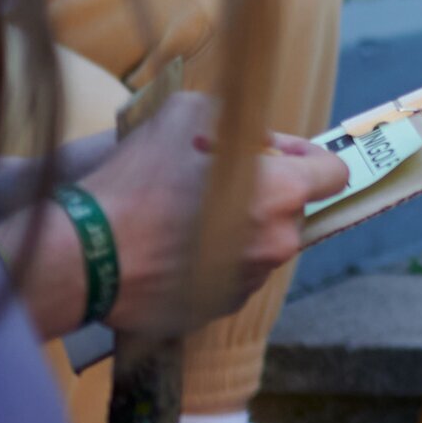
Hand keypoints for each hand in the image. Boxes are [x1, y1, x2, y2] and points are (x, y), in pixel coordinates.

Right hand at [87, 97, 346, 337]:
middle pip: (291, 210)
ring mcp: (250, 279)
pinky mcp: (221, 306)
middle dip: (263, 192)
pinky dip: (213, 259)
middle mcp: (277, 242)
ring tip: (185, 217)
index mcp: (281, 193)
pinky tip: (174, 248)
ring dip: (237, 227)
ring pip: (260, 243)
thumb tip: (261, 142)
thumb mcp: (186, 116)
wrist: (88, 254)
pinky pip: (231, 274)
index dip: (307, 157)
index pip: (333, 174)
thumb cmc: (138, 180)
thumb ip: (238, 122)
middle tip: (213, 181)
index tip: (274, 153)